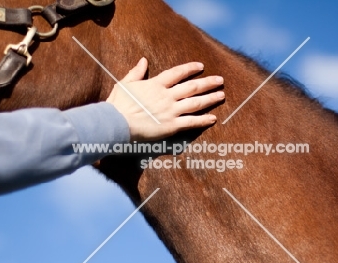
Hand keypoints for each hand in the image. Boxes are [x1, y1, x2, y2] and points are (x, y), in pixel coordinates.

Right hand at [107, 57, 223, 140]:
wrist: (116, 123)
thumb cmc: (117, 105)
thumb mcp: (124, 84)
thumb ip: (136, 72)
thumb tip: (143, 61)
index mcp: (155, 84)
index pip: (177, 73)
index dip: (190, 68)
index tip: (201, 66)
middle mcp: (167, 96)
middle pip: (192, 87)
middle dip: (208, 83)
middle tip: (220, 80)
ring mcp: (171, 111)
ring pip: (196, 103)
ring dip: (210, 98)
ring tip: (222, 95)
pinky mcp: (171, 126)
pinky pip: (191, 122)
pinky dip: (203, 120)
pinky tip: (213, 118)